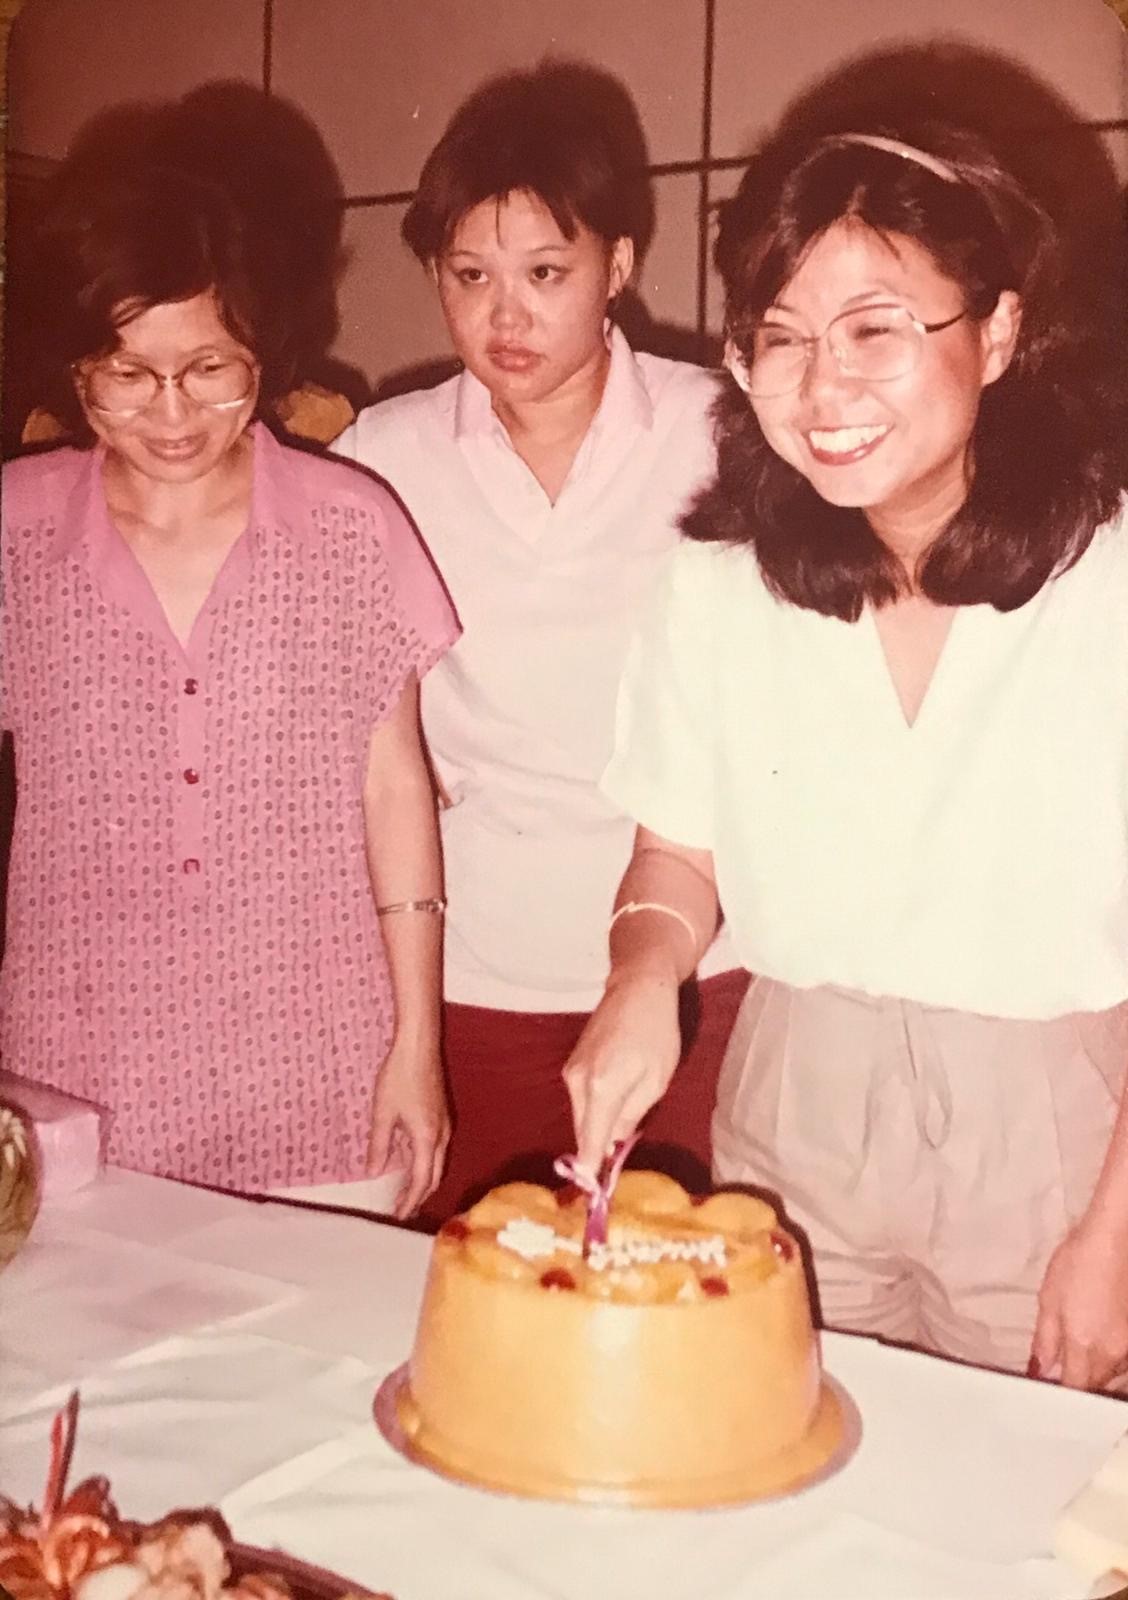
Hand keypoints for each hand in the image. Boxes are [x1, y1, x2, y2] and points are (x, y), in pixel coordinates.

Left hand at [367, 1041, 449, 1218]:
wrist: (419, 1046)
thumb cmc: (399, 1077)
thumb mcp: (382, 1113)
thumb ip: (379, 1146)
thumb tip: (374, 1172)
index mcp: (428, 1139)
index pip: (421, 1181)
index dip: (410, 1201)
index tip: (398, 1215)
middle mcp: (441, 1135)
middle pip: (434, 1175)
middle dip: (419, 1195)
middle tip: (402, 1209)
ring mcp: (444, 1124)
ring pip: (437, 1162)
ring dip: (422, 1179)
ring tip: (405, 1191)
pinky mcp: (441, 1114)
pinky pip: (436, 1148)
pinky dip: (424, 1162)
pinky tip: (409, 1159)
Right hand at [562, 970, 681, 1173]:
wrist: (637, 988)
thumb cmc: (656, 1034)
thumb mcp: (656, 1080)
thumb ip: (632, 1115)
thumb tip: (612, 1142)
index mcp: (601, 1089)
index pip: (589, 1140)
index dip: (589, 1167)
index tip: (588, 1191)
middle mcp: (578, 1083)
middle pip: (583, 1129)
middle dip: (595, 1148)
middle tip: (609, 1171)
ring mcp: (571, 1071)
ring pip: (582, 1114)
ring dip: (597, 1126)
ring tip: (619, 1131)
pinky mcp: (572, 1063)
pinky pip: (582, 1098)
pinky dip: (594, 1109)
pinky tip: (612, 1106)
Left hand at [1031, 1215, 1127, 1389]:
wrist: (1116, 1237)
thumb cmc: (1079, 1262)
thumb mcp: (1049, 1299)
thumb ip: (1044, 1341)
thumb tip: (1039, 1371)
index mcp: (1086, 1346)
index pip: (1073, 1390)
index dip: (1060, 1395)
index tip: (1047, 1390)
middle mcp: (1114, 1354)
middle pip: (1096, 1385)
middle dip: (1078, 1384)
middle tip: (1061, 1373)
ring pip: (1113, 1375)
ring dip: (1096, 1373)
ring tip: (1080, 1356)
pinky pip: (1125, 1361)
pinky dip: (1111, 1360)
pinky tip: (1100, 1343)